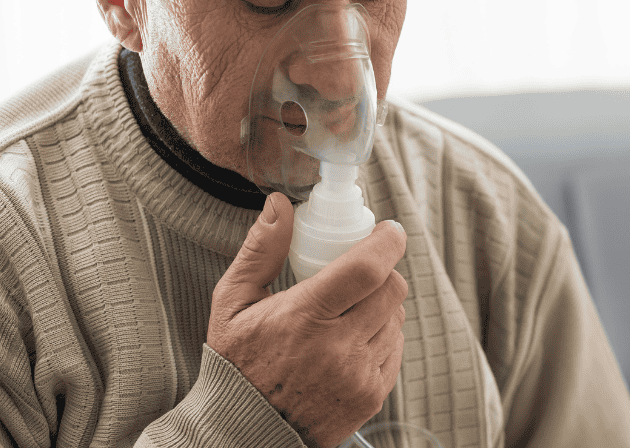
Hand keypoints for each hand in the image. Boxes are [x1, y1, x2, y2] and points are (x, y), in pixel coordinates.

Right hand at [207, 193, 407, 447]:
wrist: (243, 432)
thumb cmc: (236, 362)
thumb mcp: (232, 302)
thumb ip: (260, 250)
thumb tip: (280, 204)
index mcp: (303, 317)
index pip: (368, 269)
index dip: (388, 242)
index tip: (388, 230)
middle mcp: (337, 349)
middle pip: (392, 289)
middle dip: (383, 272)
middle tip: (361, 272)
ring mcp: (358, 376)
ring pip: (397, 317)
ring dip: (381, 306)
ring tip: (347, 313)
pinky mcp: (372, 397)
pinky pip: (396, 348)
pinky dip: (382, 337)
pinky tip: (351, 342)